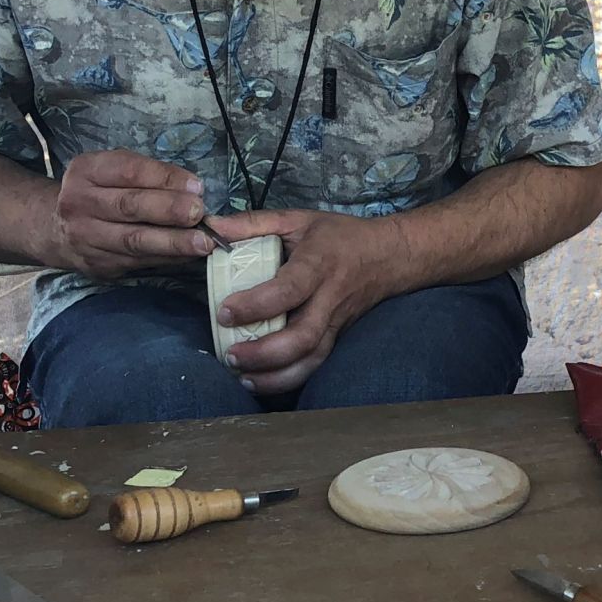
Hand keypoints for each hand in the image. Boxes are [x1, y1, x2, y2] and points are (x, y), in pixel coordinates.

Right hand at [46, 149, 210, 278]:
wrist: (56, 228)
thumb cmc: (99, 191)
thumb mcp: (113, 169)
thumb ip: (148, 175)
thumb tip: (193, 190)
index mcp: (87, 171)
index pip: (128, 170)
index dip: (164, 178)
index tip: (196, 186)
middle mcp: (80, 203)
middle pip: (129, 206)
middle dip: (169, 210)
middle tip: (199, 212)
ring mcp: (86, 237)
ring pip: (134, 240)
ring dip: (174, 242)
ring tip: (205, 242)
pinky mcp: (98, 264)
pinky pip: (138, 261)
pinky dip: (168, 258)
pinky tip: (191, 255)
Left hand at [203, 208, 410, 394]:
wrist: (390, 256)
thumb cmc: (340, 236)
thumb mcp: (298, 220)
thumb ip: (253, 223)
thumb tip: (212, 227)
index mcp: (318, 264)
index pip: (288, 290)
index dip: (255, 305)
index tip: (225, 311)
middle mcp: (329, 298)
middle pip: (302, 336)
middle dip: (264, 352)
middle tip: (230, 354)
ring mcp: (336, 322)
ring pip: (310, 360)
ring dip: (275, 376)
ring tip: (241, 376)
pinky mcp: (337, 337)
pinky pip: (315, 366)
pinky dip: (287, 380)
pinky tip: (259, 382)